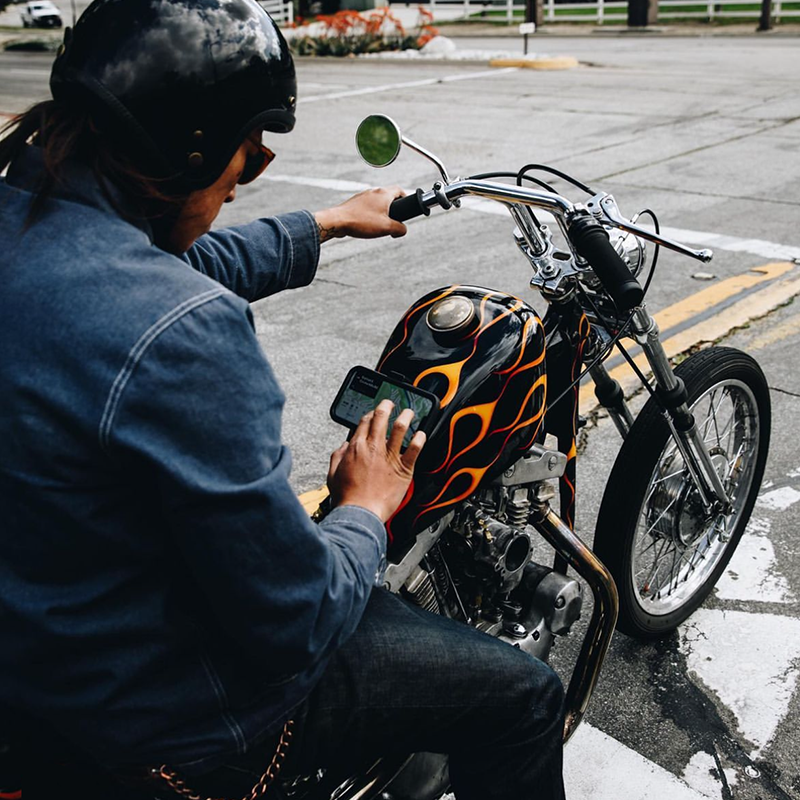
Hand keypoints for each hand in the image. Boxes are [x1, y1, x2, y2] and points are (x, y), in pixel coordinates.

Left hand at [314, 187, 406, 241]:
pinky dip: (371, 214)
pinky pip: (367, 207)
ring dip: (381, 212)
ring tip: (380, 226)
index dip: (406, 199)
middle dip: (394, 208)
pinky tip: (367, 226)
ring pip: (377, 202)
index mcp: (383, 194)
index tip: (406, 208)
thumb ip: (399, 229)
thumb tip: (403, 230)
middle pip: (388, 196)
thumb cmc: (361, 222)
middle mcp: (373, 191)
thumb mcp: (386, 228)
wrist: (337, 221)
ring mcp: (362, 196)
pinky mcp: (354, 203)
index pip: (400, 190)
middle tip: (394, 221)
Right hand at [327, 399, 424, 521]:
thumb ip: (338, 456)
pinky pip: (415, 449)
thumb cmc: (347, 498)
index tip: (374, 413)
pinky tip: (421, 434)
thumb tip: (344, 447)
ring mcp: (389, 457)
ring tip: (409, 412)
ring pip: (400, 428)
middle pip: (381, 418)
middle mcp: (373, 447)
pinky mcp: (403, 468)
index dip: (370, 414)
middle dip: (387, 406)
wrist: (360, 513)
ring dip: (405, 416)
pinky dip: (420, 439)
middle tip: (391, 403)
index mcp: (356, 447)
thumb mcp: (332, 474)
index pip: (364, 422)